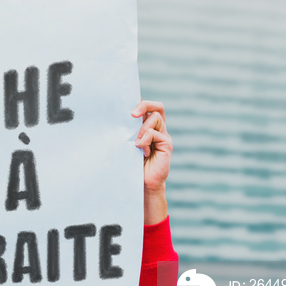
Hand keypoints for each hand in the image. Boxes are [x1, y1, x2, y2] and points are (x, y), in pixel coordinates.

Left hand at [131, 100, 171, 224]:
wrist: (143, 184)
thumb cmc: (132, 164)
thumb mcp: (127, 144)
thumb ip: (128, 131)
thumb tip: (118, 115)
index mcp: (148, 127)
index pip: (149, 108)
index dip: (141, 102)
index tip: (127, 100)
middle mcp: (158, 129)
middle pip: (157, 107)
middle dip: (144, 106)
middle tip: (132, 114)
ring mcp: (164, 136)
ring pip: (155, 118)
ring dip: (141, 128)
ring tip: (135, 143)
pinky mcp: (167, 145)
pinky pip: (155, 133)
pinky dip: (145, 140)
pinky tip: (141, 151)